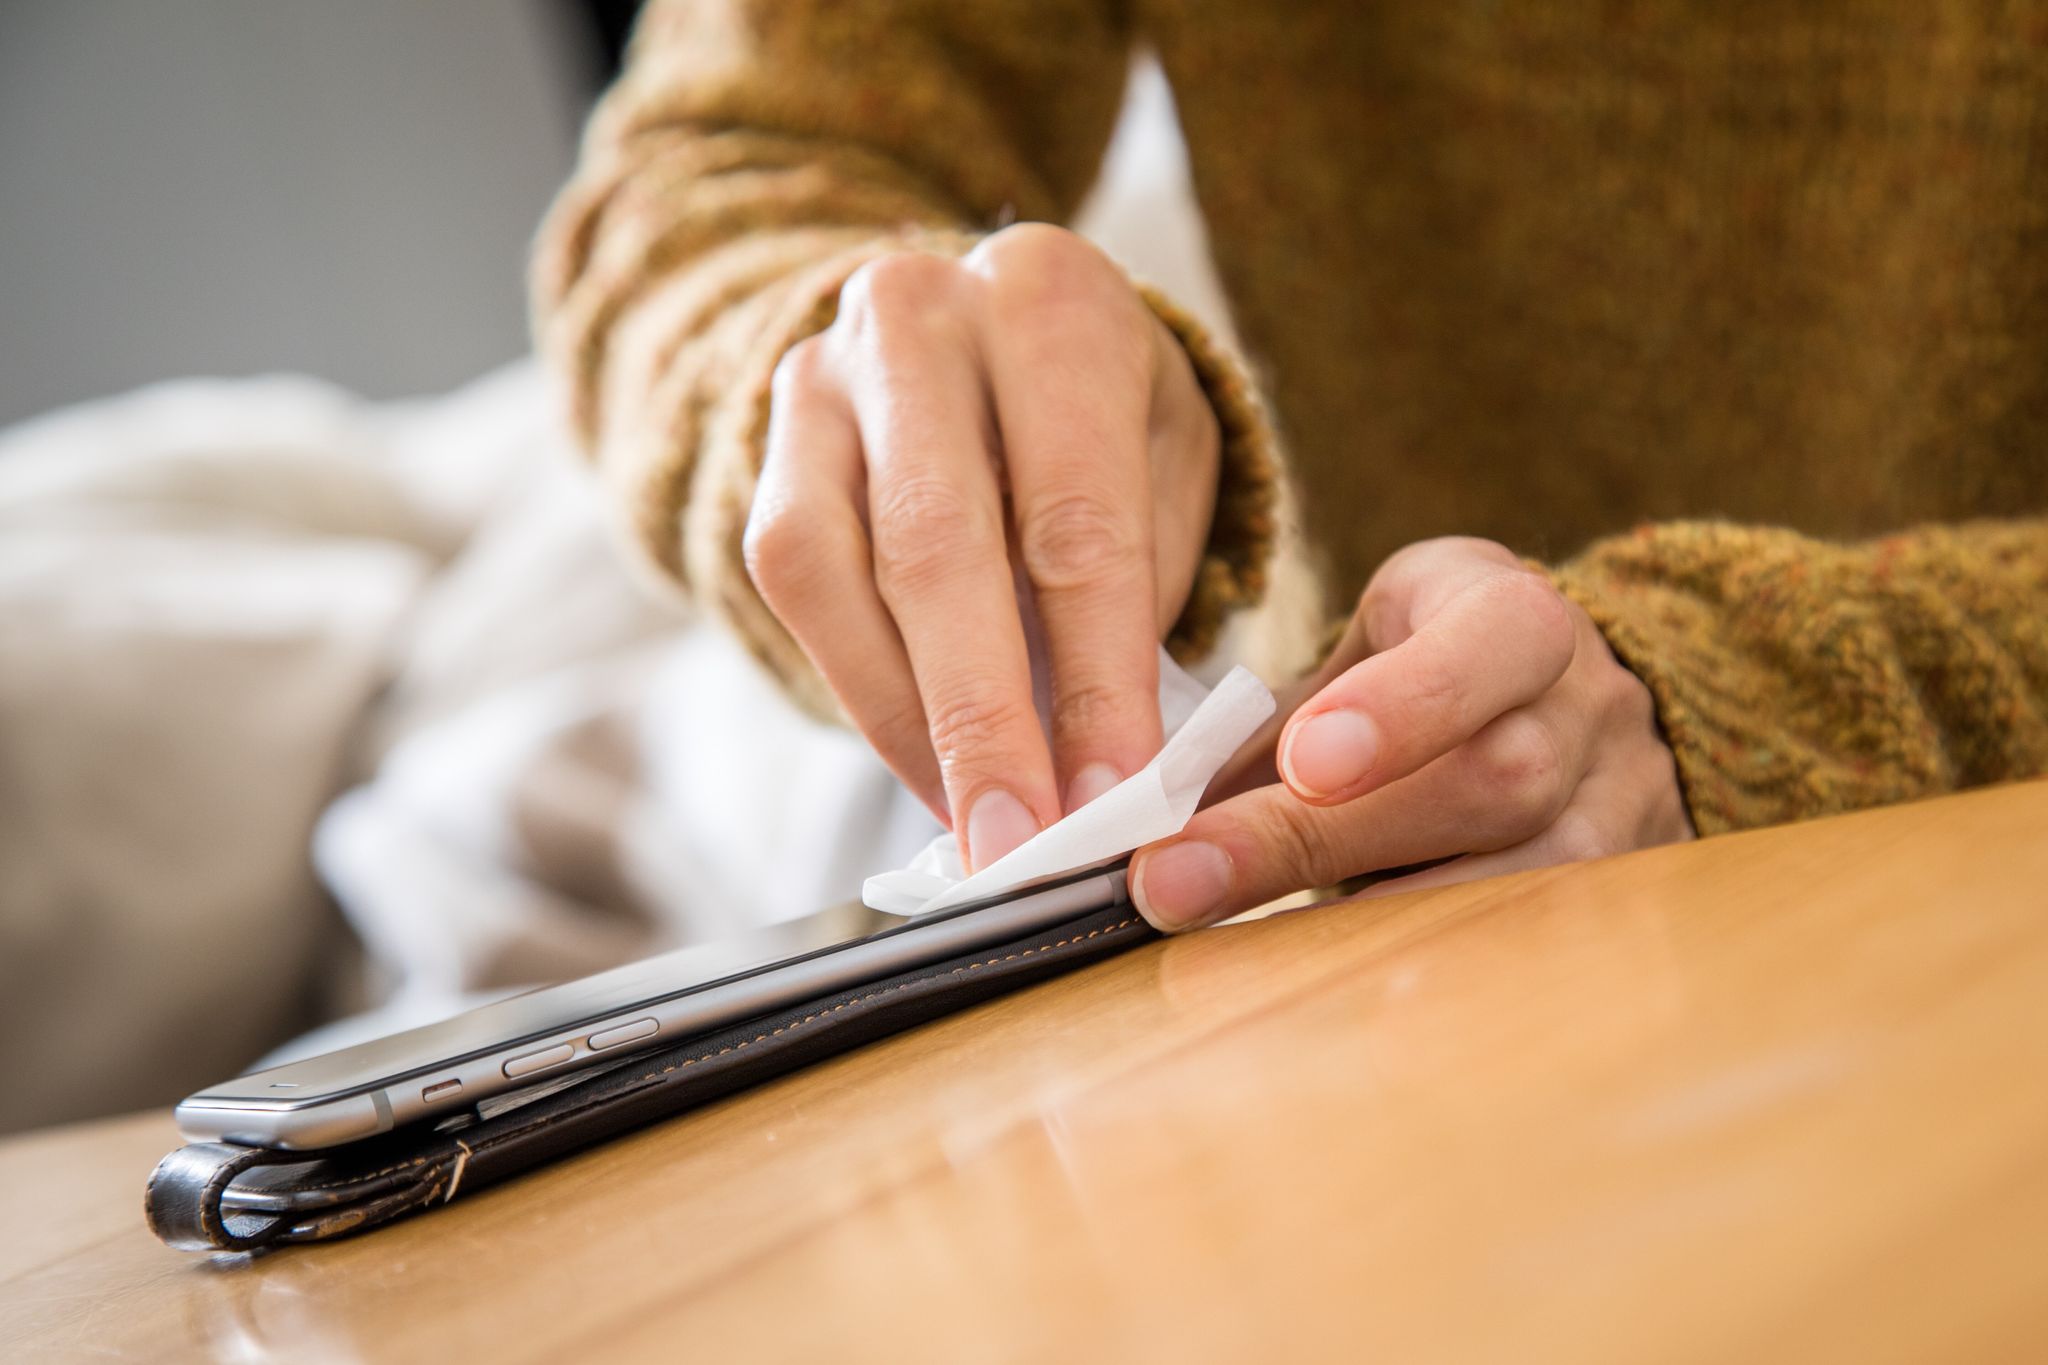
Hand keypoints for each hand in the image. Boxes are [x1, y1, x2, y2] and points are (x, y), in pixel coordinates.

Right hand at [744, 224, 1220, 871]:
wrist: (975, 330)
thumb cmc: (1096, 421)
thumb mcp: (1161, 466)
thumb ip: (1137, 590)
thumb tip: (1106, 772)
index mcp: (1054, 303)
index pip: (1077, 520)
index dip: (1095, 678)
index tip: (1113, 801)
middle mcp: (922, 316)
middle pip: (940, 545)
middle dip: (981, 719)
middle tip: (1018, 847)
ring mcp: (824, 374)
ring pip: (838, 571)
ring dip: (907, 721)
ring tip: (974, 825)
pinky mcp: (765, 443)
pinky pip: (792, 585)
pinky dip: (863, 692)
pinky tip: (926, 760)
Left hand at [1130, 537, 1694, 929]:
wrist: (1566, 709)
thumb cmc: (1418, 680)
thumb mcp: (1353, 663)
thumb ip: (1265, 729)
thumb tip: (1131, 816)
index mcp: (1513, 614)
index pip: (1494, 637)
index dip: (1408, 703)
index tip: (1302, 759)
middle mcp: (1587, 706)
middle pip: (1494, 777)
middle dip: (1323, 837)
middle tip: (1176, 882)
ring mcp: (1624, 805)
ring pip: (1527, 879)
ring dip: (1367, 925)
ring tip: (1230, 956)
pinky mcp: (1621, 892)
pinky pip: (1533, 951)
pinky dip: (1425, 977)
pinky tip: (1325, 1001)